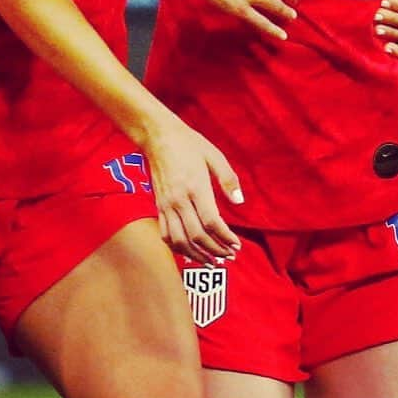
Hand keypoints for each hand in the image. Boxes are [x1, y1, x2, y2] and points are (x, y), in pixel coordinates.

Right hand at [143, 115, 243, 264]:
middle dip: (215, 250)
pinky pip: (166, 234)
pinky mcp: (158, 206)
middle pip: (197, 236)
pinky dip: (178, 248)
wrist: (157, 136)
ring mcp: (166, 204)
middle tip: (229, 256)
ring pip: (180, 240)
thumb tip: (239, 202)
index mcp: (195, 186)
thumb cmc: (188, 143)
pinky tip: (190, 252)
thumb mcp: (214, 155)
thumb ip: (228, 179)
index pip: (212, 222)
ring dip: (197, 255)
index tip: (237, 245)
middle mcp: (179, 199)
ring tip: (211, 261)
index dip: (226, 238)